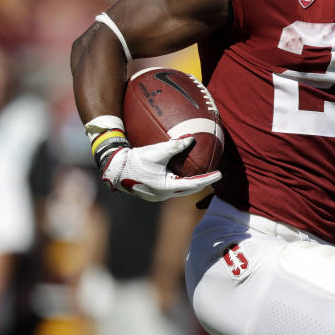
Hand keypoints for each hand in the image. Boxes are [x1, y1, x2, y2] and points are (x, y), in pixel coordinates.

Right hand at [101, 136, 220, 202]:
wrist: (114, 168)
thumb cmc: (135, 160)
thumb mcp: (157, 151)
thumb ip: (175, 146)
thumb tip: (191, 139)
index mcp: (166, 188)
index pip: (194, 184)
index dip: (208, 179)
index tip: (220, 174)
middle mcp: (162, 195)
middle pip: (188, 190)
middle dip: (201, 183)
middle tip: (212, 176)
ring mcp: (155, 195)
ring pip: (178, 190)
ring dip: (189, 184)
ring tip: (199, 175)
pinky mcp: (150, 192)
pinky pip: (169, 187)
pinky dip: (178, 181)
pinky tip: (179, 173)